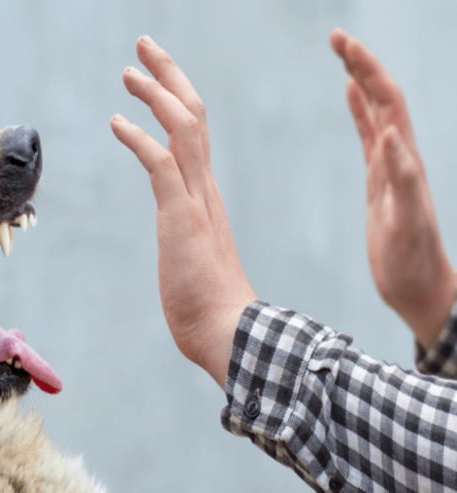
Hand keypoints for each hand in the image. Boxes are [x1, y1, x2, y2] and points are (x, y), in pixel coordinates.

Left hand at [111, 36, 255, 386]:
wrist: (228, 333)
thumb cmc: (210, 305)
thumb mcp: (194, 258)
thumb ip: (188, 238)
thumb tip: (182, 242)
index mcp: (206, 195)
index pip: (194, 133)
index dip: (176, 98)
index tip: (156, 78)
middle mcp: (205, 189)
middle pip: (192, 115)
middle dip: (169, 76)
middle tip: (145, 47)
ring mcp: (196, 201)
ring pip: (183, 128)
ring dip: (156, 95)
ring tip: (128, 71)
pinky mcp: (181, 217)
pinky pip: (161, 165)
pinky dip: (140, 138)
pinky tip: (116, 122)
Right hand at [331, 28, 454, 346]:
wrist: (419, 286)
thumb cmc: (413, 261)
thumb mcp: (406, 223)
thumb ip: (401, 178)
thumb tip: (390, 133)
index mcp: (406, 160)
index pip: (387, 102)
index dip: (367, 70)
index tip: (344, 45)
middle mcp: (400, 155)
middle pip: (381, 97)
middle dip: (361, 63)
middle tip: (335, 37)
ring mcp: (390, 166)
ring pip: (375, 111)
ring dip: (360, 80)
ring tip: (341, 55)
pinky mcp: (379, 179)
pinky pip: (368, 135)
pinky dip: (358, 111)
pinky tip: (349, 98)